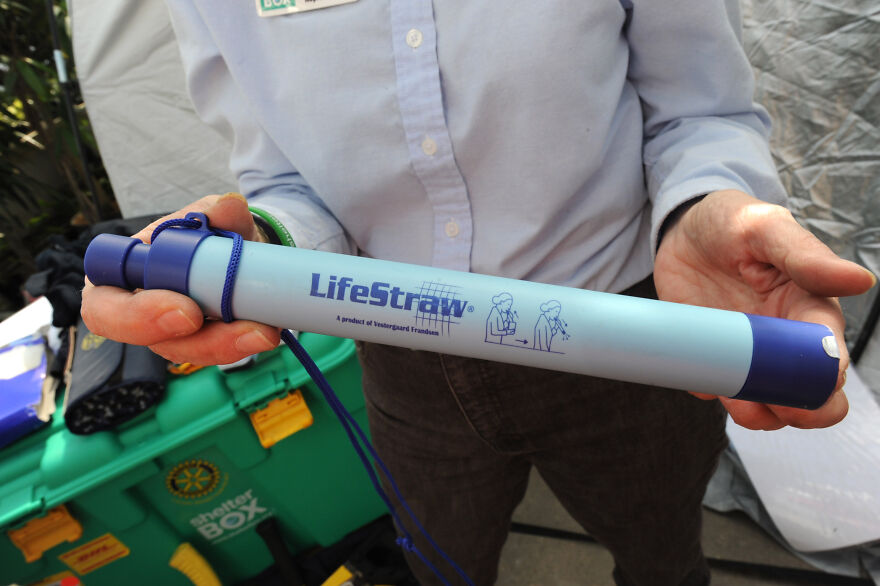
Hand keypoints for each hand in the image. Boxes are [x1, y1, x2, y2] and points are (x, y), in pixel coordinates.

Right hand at [81, 193, 280, 364]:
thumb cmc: (208, 232)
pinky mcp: (207, 343)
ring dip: (228, 345)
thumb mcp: (210, 214)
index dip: (135, 315)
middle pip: (153, 342)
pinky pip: (221, 352)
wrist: (242, 248)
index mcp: (120, 276)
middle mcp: (141, 312)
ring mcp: (174, 334)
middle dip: (196, 339)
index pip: (103, 307)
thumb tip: (228, 206)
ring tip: (264, 332)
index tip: (186, 308)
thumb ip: (214, 210)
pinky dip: (244, 344)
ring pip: (193, 351)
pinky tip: (268, 332)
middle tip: (237, 329)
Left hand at [655, 190, 875, 429]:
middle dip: (807, 408)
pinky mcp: (711, 357)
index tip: (822, 380)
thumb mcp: (765, 228)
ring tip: (745, 407)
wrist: (681, 229)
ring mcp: (746, 352)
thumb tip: (861, 280)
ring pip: (765, 401)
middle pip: (808, 389)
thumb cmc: (732, 222)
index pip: (829, 349)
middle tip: (787, 407)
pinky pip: (715, 389)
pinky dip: (712, 392)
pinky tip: (702, 378)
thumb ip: (806, 255)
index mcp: (807, 307)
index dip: (829, 371)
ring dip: (761, 414)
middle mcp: (782, 338)